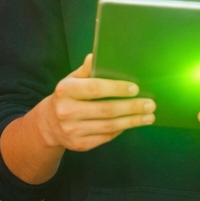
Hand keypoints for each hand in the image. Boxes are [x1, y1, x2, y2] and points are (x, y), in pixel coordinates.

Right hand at [35, 54, 155, 151]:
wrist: (48, 124)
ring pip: (109, 126)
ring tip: (148, 117)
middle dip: (131, 107)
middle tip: (150, 104)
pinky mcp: (79, 145)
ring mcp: (73, 130)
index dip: (117, 88)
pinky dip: (121, 130)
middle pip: (106, 110)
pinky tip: (132, 124)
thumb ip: (86, 70)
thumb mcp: (72, 80)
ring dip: (132, 121)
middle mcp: (67, 111)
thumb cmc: (67, 97)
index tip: (136, 88)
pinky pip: (106, 137)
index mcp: (66, 91)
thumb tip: (95, 56)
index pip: (95, 89)